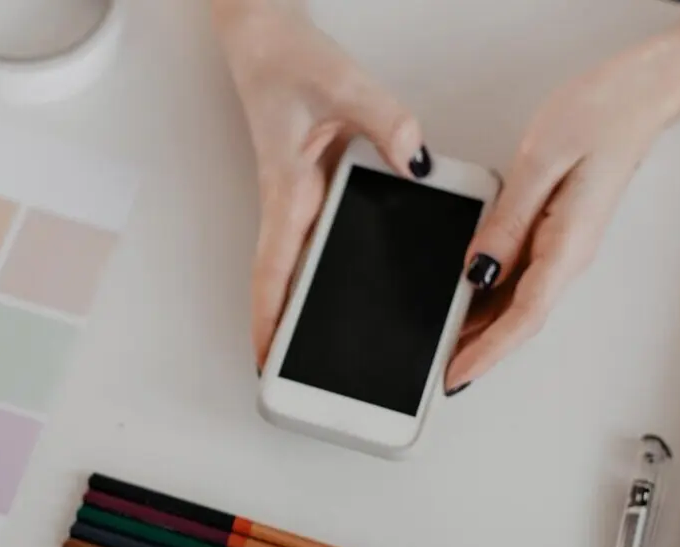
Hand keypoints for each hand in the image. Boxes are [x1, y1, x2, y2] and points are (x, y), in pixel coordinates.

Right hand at [212, 0, 426, 366]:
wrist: (267, 37)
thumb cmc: (286, 61)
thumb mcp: (341, 85)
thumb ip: (384, 121)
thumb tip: (416, 158)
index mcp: (289, 191)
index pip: (273, 272)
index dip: (267, 321)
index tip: (263, 361)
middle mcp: (291, 204)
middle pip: (283, 284)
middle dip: (284, 333)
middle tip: (294, 376)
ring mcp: (299, 201)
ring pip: (298, 268)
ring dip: (301, 308)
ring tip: (320, 350)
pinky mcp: (311, 189)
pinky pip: (316, 242)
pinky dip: (323, 272)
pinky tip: (349, 285)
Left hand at [446, 42, 679, 389]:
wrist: (643, 92)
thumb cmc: (602, 113)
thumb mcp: (539, 162)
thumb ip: (507, 221)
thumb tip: (477, 269)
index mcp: (567, 245)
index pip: (521, 317)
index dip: (485, 352)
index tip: (454, 377)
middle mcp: (569, 254)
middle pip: (517, 320)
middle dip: (477, 351)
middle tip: (435, 373)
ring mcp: (564, 246)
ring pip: (517, 302)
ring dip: (481, 328)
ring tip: (441, 345)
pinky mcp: (557, 232)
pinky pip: (520, 277)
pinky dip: (490, 296)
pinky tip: (464, 299)